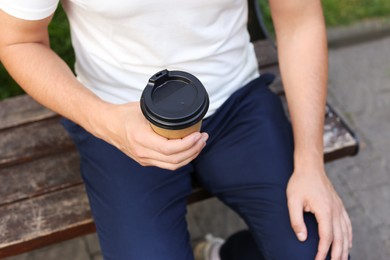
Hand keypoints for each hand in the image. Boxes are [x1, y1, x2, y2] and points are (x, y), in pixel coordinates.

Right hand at [92, 102, 207, 169]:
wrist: (106, 124)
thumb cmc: (123, 114)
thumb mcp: (143, 109)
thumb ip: (161, 113)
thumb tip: (182, 110)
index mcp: (141, 138)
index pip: (170, 149)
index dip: (188, 144)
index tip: (199, 134)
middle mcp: (142, 153)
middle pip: (175, 160)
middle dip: (194, 150)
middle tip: (204, 138)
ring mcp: (143, 159)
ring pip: (172, 165)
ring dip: (189, 156)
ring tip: (200, 144)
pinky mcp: (145, 160)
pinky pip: (166, 164)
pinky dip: (180, 159)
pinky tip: (188, 150)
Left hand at [287, 164, 351, 259]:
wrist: (310, 167)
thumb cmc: (299, 182)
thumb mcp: (292, 201)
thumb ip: (296, 220)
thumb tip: (302, 238)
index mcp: (325, 210)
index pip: (326, 237)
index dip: (322, 251)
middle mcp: (335, 210)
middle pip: (339, 238)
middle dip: (337, 254)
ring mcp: (339, 208)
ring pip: (345, 232)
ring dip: (344, 248)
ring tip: (341, 259)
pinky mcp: (339, 205)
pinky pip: (347, 224)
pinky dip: (349, 236)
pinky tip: (348, 243)